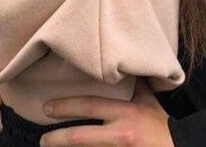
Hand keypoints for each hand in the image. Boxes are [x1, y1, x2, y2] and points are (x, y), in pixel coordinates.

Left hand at [40, 79, 171, 145]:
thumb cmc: (163, 127)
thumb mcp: (150, 103)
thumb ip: (136, 86)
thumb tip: (126, 66)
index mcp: (126, 114)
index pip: (90, 106)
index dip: (66, 107)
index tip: (47, 108)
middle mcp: (120, 134)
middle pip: (81, 137)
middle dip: (58, 139)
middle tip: (43, 140)